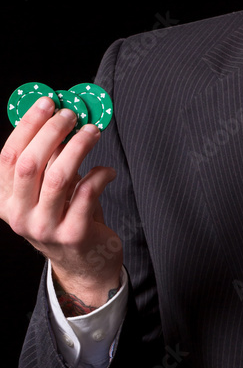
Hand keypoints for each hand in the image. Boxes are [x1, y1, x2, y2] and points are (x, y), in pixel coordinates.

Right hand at [0, 95, 121, 307]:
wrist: (84, 264)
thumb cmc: (66, 217)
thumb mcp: (46, 191)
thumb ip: (47, 159)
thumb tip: (59, 116)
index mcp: (6, 201)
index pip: (8, 157)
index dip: (28, 126)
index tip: (47, 103)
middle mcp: (19, 216)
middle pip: (30, 164)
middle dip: (52, 132)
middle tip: (72, 114)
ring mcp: (45, 227)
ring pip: (59, 176)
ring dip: (78, 147)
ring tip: (93, 132)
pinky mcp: (74, 234)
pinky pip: (87, 193)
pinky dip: (100, 174)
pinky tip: (108, 170)